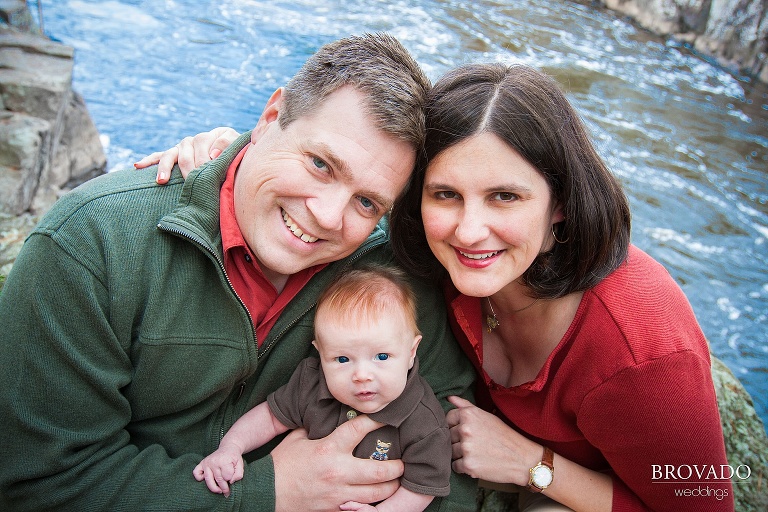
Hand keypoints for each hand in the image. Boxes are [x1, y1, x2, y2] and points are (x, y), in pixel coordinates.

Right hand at [133, 127, 240, 182]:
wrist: (236, 157)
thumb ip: (228, 145)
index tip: (207, 173)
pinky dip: (150, 160)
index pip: (204, 146)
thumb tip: (211, 155)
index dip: (205, 161)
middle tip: (192, 185)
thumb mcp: (238, 147)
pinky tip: (137, 166)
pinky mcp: (176, 154)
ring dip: (166, 168)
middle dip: (189, 171)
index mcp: (213, 135)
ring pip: (171, 155)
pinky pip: (160, 156)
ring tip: (162, 181)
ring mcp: (184, 147)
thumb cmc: (239, 155)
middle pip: (186, 155)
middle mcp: (196, 139)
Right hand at [192, 444, 244, 496]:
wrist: (228, 448)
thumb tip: (231, 482)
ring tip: (219, 491)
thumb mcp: (240, 465)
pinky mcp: (202, 463)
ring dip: (214, 488)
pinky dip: (198, 478)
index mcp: (224, 460)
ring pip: (208, 480)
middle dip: (224, 488)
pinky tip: (205, 480)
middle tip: (227, 492)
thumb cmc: (234, 458)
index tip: (232, 479)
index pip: (227, 476)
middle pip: (219, 480)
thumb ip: (238, 474)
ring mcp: (207, 462)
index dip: (231, 480)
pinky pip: (196, 473)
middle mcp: (214, 461)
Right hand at [271, 415, 402, 511]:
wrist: (267, 492)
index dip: (377, 421)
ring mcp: (338, 494)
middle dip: (397, 467)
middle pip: (379, 470)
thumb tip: (328, 417)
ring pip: (377, 493)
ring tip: (395, 481)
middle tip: (403, 463)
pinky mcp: (336, 510)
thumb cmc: (282, 463)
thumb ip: (316, 428)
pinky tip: (378, 498)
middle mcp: (337, 471)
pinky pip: (362, 508)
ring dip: (390, 487)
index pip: (358, 429)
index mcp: (328, 448)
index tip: (387, 416)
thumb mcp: (298, 438)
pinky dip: (373, 503)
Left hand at [446, 396, 539, 484]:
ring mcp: (466, 448)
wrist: (522, 458)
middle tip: (476, 444)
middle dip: (458, 441)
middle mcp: (465, 430)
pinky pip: (455, 466)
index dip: (456, 426)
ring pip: (451, 452)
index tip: (468, 432)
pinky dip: (464, 467)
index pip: (448, 419)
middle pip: (448, 436)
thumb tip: (449, 398)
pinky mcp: (468, 465)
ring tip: (477, 453)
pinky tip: (477, 462)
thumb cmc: (504, 435)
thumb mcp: (487, 416)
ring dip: (460, 455)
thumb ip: (465, 406)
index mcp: (468, 415)